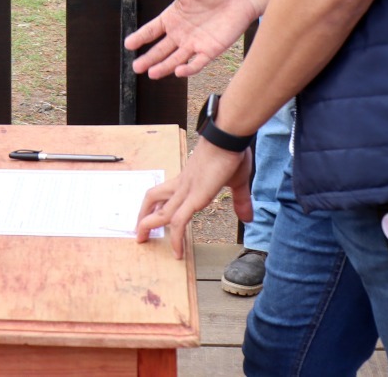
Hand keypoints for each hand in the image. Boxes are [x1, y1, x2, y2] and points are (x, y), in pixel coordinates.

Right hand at [128, 0, 260, 77]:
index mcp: (173, 17)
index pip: (151, 31)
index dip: (140, 38)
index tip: (128, 45)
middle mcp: (181, 33)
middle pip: (160, 49)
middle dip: (148, 59)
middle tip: (136, 67)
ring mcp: (195, 43)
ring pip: (175, 59)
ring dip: (163, 67)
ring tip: (151, 73)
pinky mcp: (210, 50)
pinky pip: (197, 63)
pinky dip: (187, 68)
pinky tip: (178, 71)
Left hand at [136, 141, 253, 257]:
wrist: (228, 137)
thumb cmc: (232, 152)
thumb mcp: (237, 181)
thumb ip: (240, 201)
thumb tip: (248, 218)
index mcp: (189, 179)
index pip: (166, 192)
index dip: (156, 204)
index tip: (151, 215)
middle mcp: (183, 185)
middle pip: (154, 199)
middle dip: (144, 215)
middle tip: (139, 230)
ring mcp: (187, 191)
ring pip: (161, 213)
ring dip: (149, 227)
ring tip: (143, 240)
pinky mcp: (195, 197)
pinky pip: (179, 221)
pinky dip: (176, 238)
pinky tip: (177, 251)